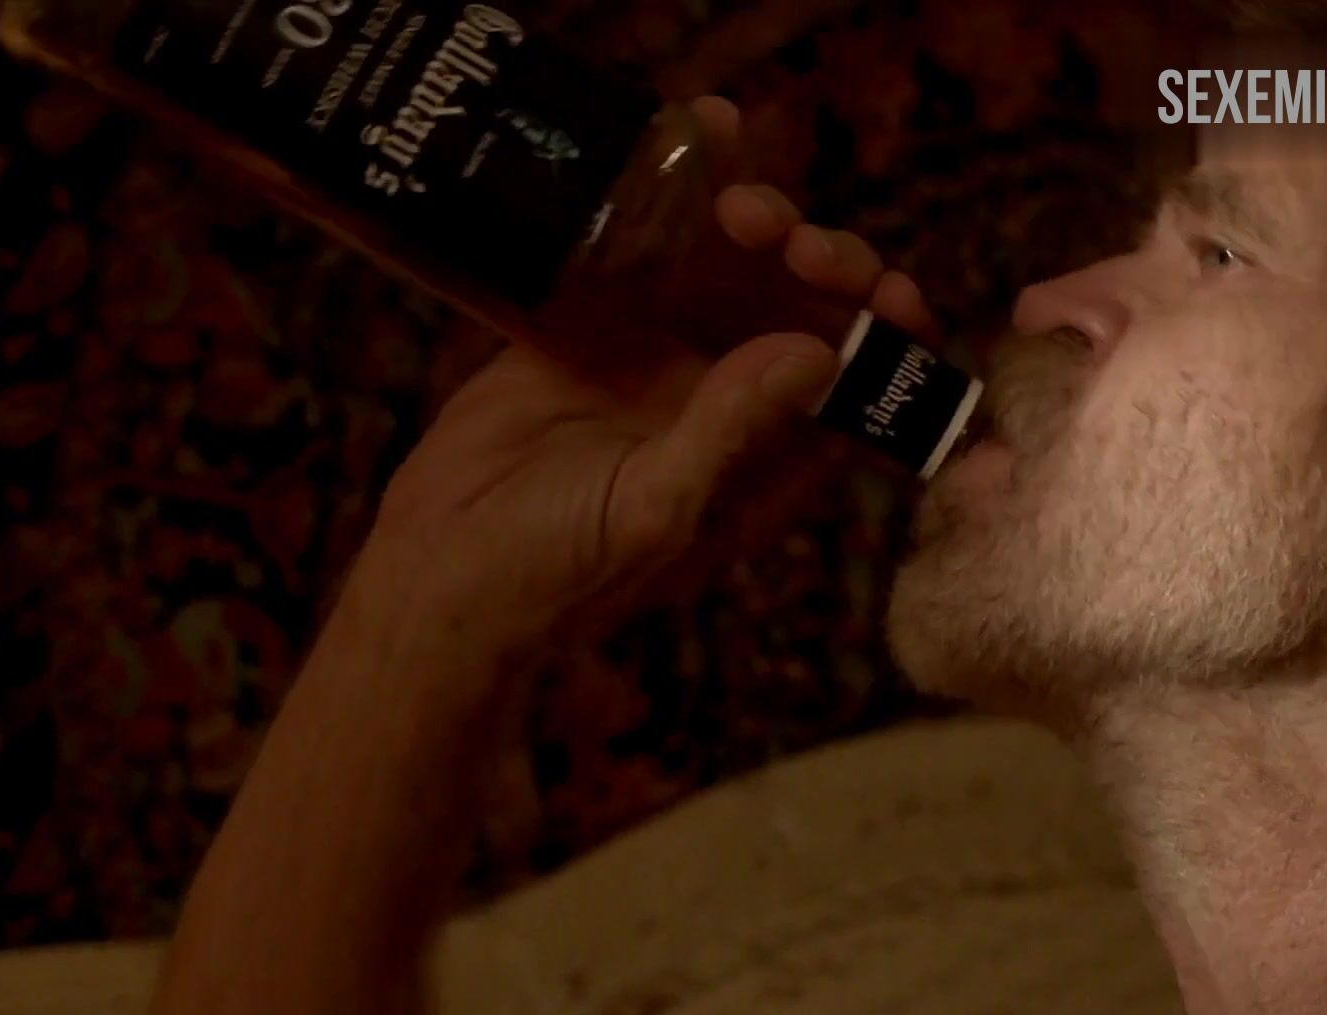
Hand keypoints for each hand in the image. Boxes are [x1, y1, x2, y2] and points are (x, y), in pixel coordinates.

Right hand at [360, 99, 935, 648]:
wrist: (440, 568)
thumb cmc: (559, 572)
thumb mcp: (654, 511)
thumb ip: (731, 432)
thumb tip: (819, 351)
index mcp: (767, 456)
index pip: (858, 383)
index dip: (886, 332)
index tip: (881, 291)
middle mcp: (727, 395)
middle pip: (806, 305)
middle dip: (820, 261)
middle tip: (791, 243)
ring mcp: (659, 350)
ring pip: (734, 261)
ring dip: (755, 217)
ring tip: (735, 203)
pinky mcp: (592, 318)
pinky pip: (645, 240)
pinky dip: (672, 187)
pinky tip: (694, 130)